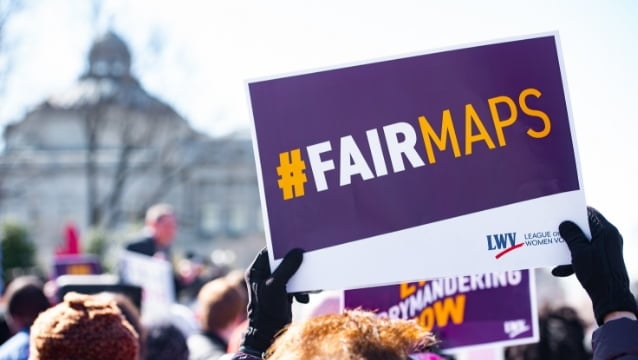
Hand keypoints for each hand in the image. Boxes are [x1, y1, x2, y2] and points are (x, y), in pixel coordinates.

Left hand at [241, 248, 308, 354]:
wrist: (269, 334)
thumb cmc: (267, 309)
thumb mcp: (276, 285)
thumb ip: (287, 267)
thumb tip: (298, 252)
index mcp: (256, 272)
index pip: (267, 253)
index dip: (280, 247)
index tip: (294, 242)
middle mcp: (263, 277)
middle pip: (281, 262)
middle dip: (294, 263)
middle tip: (306, 258)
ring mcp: (273, 286)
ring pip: (290, 274)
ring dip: (300, 278)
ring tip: (308, 284)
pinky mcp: (282, 294)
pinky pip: (294, 285)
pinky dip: (301, 290)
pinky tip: (304, 298)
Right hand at [552, 207, 637, 324]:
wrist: (611, 298)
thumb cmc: (596, 273)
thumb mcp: (579, 252)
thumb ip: (571, 235)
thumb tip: (565, 224)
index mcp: (606, 231)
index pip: (590, 213)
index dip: (574, 212)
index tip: (560, 213)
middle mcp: (609, 238)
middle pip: (585, 228)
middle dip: (568, 231)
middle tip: (553, 230)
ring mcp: (607, 250)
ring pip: (584, 242)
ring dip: (569, 247)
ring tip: (554, 252)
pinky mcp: (604, 261)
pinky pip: (587, 254)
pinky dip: (574, 260)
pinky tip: (560, 270)